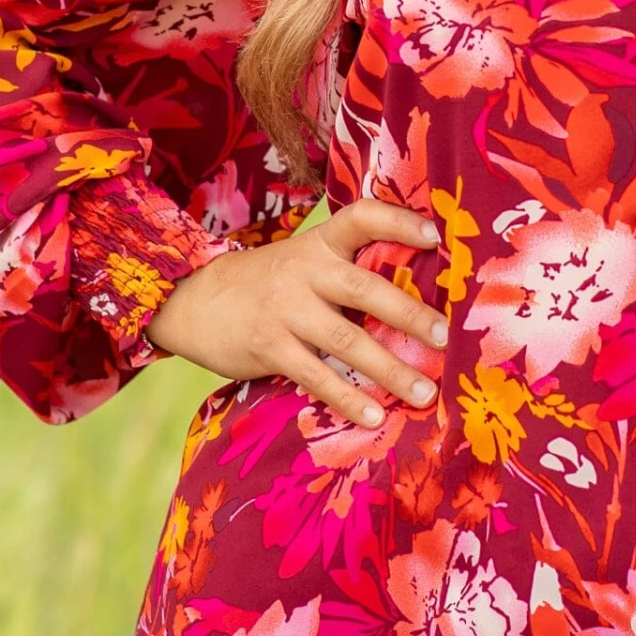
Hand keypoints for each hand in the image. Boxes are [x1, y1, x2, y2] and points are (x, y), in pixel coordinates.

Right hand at [147, 200, 445, 426]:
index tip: (435, 237)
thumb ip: (344, 272)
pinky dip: (348, 398)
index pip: (361, 218)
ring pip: (347, 341)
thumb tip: (413, 302)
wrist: (192, 300)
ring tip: (425, 392)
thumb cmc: (266, 284)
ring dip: (390, 370)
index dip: (399, 222)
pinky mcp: (269, 347)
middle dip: (409, 315)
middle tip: (443, 338)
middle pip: (365, 289)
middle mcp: (305, 271)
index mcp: (319, 244)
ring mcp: (286, 310)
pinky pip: (317, 376)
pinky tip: (373, 416)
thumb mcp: (301, 261)